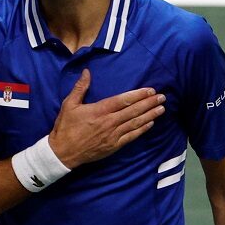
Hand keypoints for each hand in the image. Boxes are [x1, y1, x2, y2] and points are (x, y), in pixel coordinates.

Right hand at [48, 69, 165, 168]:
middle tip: (162, 97)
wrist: (63, 153)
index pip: (123, 100)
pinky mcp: (114, 146)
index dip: (138, 95)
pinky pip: (131, 136)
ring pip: (135, 123)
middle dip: (149, 103)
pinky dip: (142, 130)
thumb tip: (87, 72)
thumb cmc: (65, 127)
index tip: (150, 90)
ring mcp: (113, 135)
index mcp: (99, 110)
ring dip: (150, 115)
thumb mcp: (69, 104)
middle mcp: (109, 122)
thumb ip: (80, 88)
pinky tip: (151, 123)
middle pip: (133, 111)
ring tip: (161, 109)